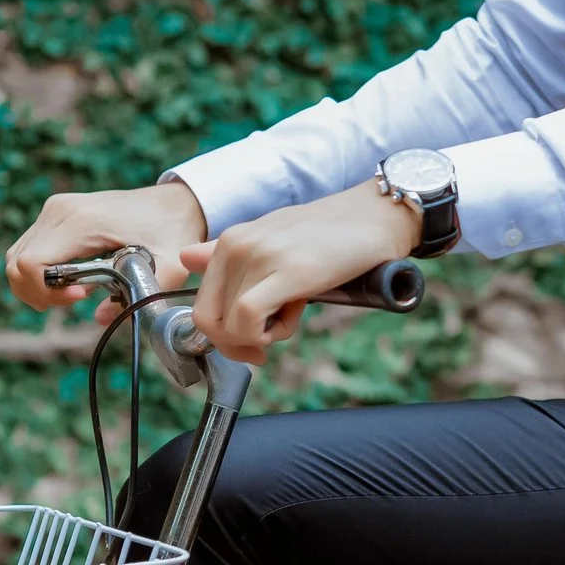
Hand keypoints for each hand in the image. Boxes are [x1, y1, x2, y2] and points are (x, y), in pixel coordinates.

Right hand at [4, 181, 207, 313]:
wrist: (178, 201)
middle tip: (77, 300)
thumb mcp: (170, 268)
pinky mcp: (57, 212)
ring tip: (76, 292)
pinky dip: (40, 271)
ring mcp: (55, 208)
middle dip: (39, 293)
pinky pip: (29, 248)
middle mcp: (61, 210)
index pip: (31, 263)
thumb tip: (101, 317)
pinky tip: (72, 280)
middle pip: (17, 263)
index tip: (80, 298)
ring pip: (17, 257)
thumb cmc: (173, 232)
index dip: (46, 291)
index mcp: (82, 221)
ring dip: (37, 284)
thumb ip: (140, 296)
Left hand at [182, 185, 421, 363]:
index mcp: (231, 240)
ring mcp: (261, 256)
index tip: (248, 344)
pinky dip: (266, 334)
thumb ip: (228, 251)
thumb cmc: (331, 234)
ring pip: (230, 324)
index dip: (220, 336)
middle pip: (208, 320)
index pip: (201, 305)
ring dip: (261, 337)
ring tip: (291, 317)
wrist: (377, 216)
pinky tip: (292, 319)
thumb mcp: (273, 238)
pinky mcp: (289, 271)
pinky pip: (249, 319)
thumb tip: (187, 256)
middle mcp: (238, 245)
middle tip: (263, 348)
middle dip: (234, 346)